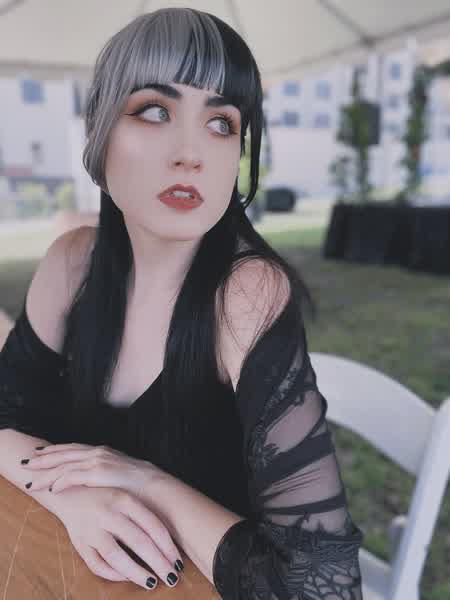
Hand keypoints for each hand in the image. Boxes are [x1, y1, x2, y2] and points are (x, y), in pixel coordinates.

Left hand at [20, 443, 163, 500]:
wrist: (156, 488)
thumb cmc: (140, 486)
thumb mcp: (120, 474)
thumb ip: (106, 473)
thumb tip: (95, 479)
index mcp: (103, 451)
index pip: (73, 448)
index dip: (56, 450)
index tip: (41, 452)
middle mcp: (98, 452)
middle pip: (64, 453)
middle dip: (44, 458)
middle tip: (27, 462)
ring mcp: (98, 460)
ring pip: (65, 465)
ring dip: (46, 473)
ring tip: (31, 480)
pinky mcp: (99, 472)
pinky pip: (73, 476)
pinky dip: (60, 481)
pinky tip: (51, 488)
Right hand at [52, 486, 182, 589]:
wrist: (66, 490)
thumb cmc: (104, 494)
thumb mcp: (124, 495)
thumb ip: (142, 514)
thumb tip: (167, 542)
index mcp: (124, 499)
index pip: (152, 525)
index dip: (167, 546)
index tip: (177, 561)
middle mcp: (109, 512)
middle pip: (138, 541)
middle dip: (157, 562)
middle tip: (171, 577)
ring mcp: (92, 528)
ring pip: (116, 555)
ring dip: (136, 572)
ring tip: (151, 582)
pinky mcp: (78, 542)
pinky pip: (96, 563)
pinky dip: (112, 573)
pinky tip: (126, 577)